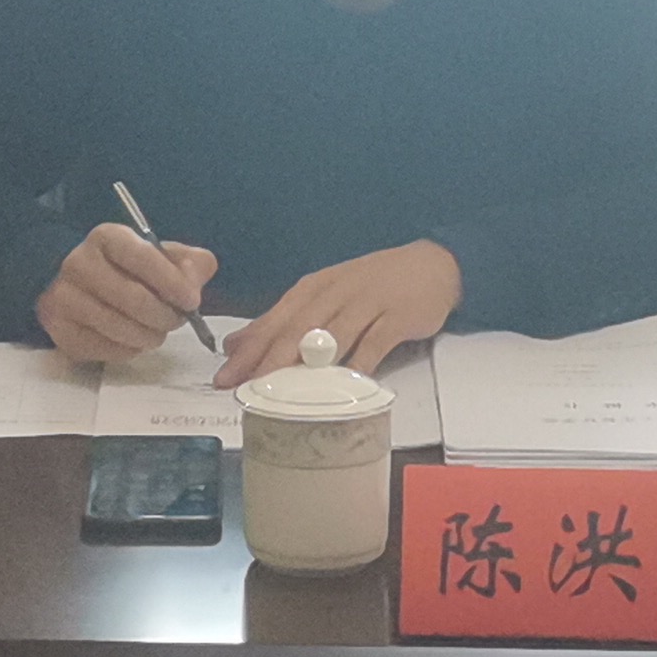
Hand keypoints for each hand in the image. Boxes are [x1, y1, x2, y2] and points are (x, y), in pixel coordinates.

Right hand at [38, 223, 217, 363]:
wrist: (76, 287)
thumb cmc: (127, 271)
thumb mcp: (159, 256)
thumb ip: (188, 263)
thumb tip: (192, 283)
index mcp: (107, 237)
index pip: (142, 257)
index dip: (172, 281)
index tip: (191, 300)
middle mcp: (78, 263)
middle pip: (134, 298)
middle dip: (165, 315)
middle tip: (176, 320)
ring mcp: (64, 299)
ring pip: (121, 328)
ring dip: (150, 336)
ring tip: (155, 331)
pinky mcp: (61, 332)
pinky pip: (107, 349)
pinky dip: (129, 350)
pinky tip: (132, 339)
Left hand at [220, 241, 461, 385]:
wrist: (433, 264)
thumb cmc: (373, 285)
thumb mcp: (326, 295)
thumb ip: (285, 320)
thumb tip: (239, 343)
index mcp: (313, 288)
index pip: (273, 320)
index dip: (248, 349)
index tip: (223, 376)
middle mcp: (334, 293)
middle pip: (295, 329)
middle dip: (266, 360)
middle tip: (243, 387)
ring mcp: (366, 303)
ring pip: (329, 336)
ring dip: (304, 365)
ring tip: (282, 392)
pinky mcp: (396, 316)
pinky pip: (374, 343)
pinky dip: (359, 364)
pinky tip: (345, 385)